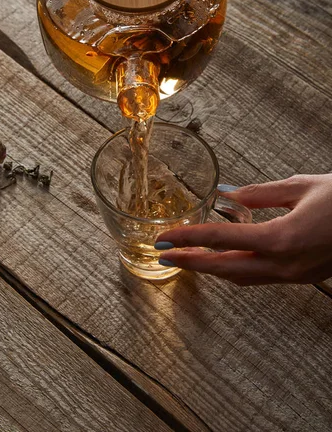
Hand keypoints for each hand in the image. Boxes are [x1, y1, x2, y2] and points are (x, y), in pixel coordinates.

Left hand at [155, 174, 331, 284]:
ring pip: (241, 278)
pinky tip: (224, 261)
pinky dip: (235, 270)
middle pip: (225, 268)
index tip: (165, 238)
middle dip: (190, 262)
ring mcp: (294, 276)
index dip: (188, 239)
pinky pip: (259, 278)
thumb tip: (230, 196)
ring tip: (187, 257)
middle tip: (163, 253)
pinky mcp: (302, 277)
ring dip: (211, 269)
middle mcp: (284, 264)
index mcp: (281, 238)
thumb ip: (261, 194)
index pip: (221, 240)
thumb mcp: (300, 186)